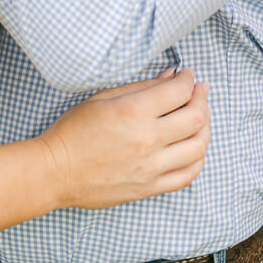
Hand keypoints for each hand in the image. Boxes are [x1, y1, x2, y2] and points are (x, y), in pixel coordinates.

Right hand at [40, 69, 209, 210]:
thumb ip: (141, 87)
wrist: (57, 170)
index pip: (179, 92)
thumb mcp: (102, 98)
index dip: (189, 79)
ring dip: (205, 127)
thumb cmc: (74, 130)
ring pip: (198, 146)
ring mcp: (151, 167)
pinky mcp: (150, 187)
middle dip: (202, 99)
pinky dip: (198, 158)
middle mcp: (147, 139)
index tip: (187, 75)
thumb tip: (170, 77)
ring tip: (200, 117)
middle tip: (200, 91)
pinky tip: (195, 146)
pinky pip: (188, 174)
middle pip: (195, 118)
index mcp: (133, 112)